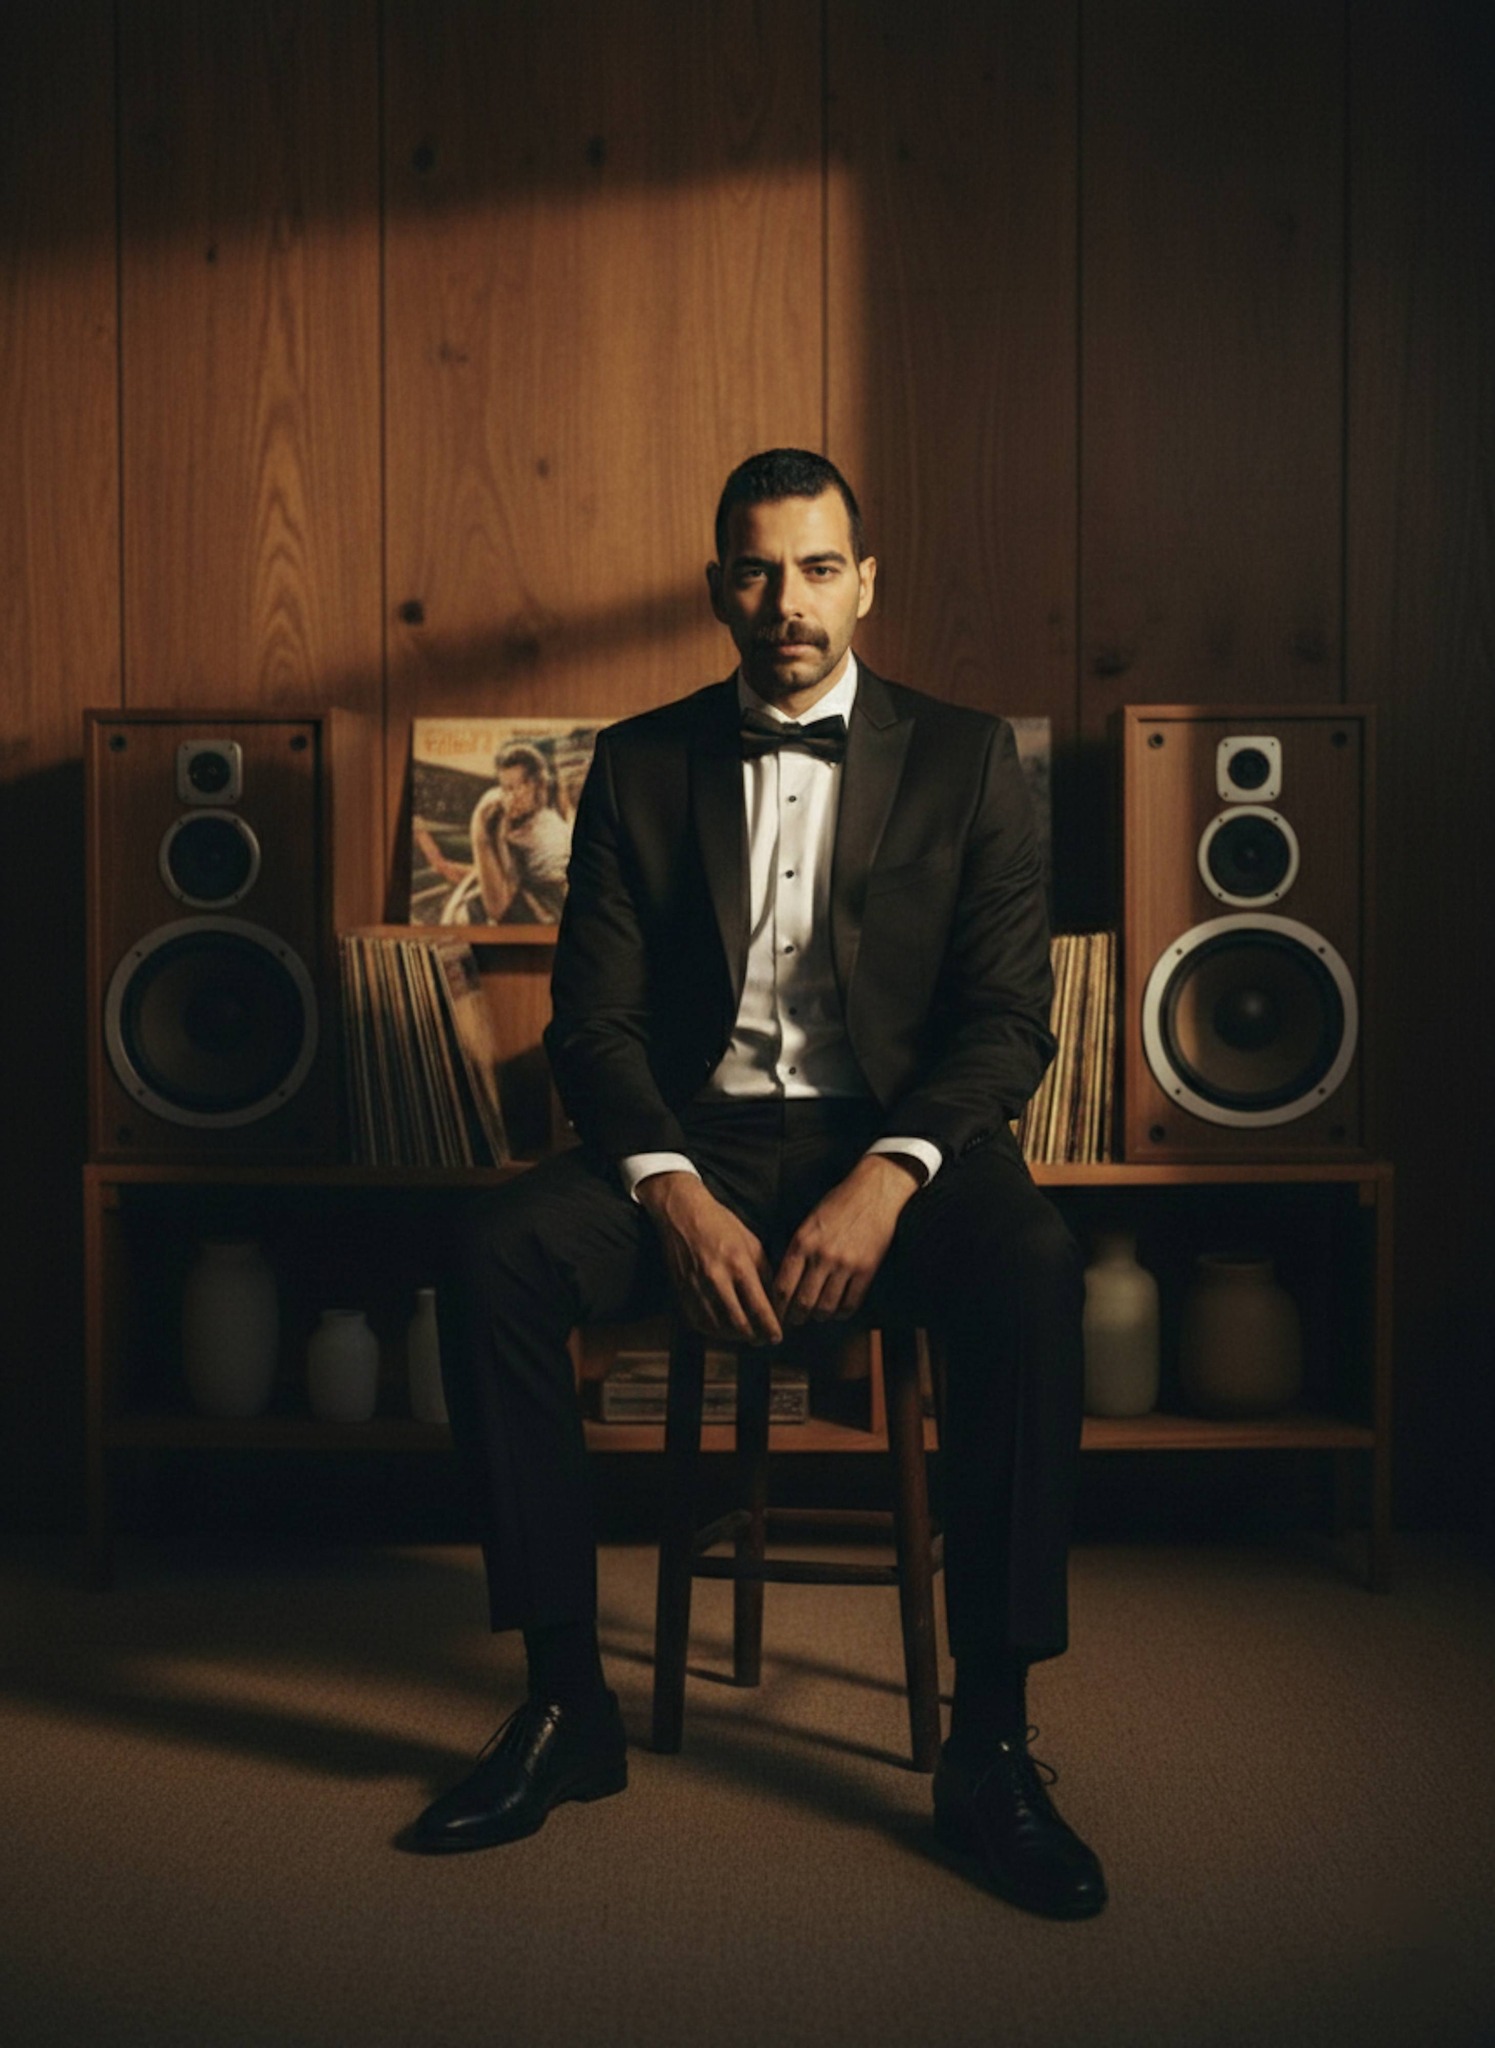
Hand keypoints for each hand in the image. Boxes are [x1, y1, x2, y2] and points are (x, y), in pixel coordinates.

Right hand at [635, 1173, 782, 1346]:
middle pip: (739, 1324)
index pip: (759, 1308)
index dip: (770, 1328)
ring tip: (746, 1336)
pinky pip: (699, 1321)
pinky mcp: (682, 1291)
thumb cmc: (720, 1224)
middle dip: (755, 1337)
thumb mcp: (752, 1243)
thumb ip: (764, 1272)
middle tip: (763, 1340)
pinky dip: (714, 1330)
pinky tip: (723, 1329)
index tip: (777, 1337)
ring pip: (718, 1327)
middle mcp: (717, 1280)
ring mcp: (697, 1287)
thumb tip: (774, 1299)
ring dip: (735, 1337)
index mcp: (739, 1265)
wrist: (683, 1214)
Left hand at [773, 1153, 922, 1325]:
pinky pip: (851, 1303)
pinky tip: (838, 1310)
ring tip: (816, 1314)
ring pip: (826, 1307)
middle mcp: (822, 1256)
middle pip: (802, 1302)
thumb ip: (797, 1250)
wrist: (874, 1192)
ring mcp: (846, 1264)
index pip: (782, 1286)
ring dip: (819, 1316)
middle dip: (795, 1317)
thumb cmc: (838, 1204)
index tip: (775, 1314)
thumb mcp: (808, 1222)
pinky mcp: (867, 1269)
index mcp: (802, 1242)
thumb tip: (784, 1282)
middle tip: (794, 1320)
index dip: (776, 1307)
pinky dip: (842, 1312)